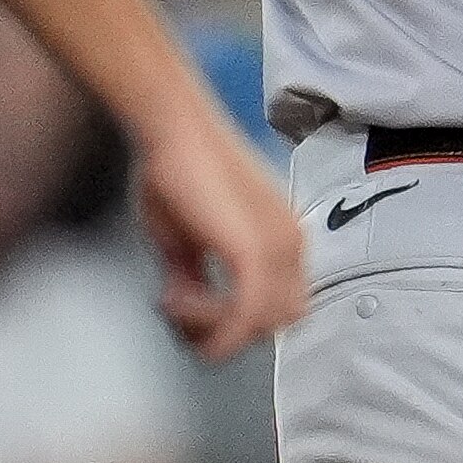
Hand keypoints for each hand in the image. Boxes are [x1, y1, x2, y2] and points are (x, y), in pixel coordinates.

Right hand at [131, 109, 307, 359]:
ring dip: (210, 327)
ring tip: (171, 297)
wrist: (175, 130)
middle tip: (176, 310)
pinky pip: (245, 315)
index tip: (184, 309)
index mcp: (285, 242)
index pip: (280, 310)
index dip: (233, 322)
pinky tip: (174, 300)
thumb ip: (194, 281)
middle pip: (276, 324)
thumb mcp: (186, 242)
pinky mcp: (254, 249)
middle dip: (224, 331)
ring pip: (260, 326)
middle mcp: (292, 246)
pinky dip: (211, 326)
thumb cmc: (177, 173)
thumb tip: (187, 312)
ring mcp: (278, 247)